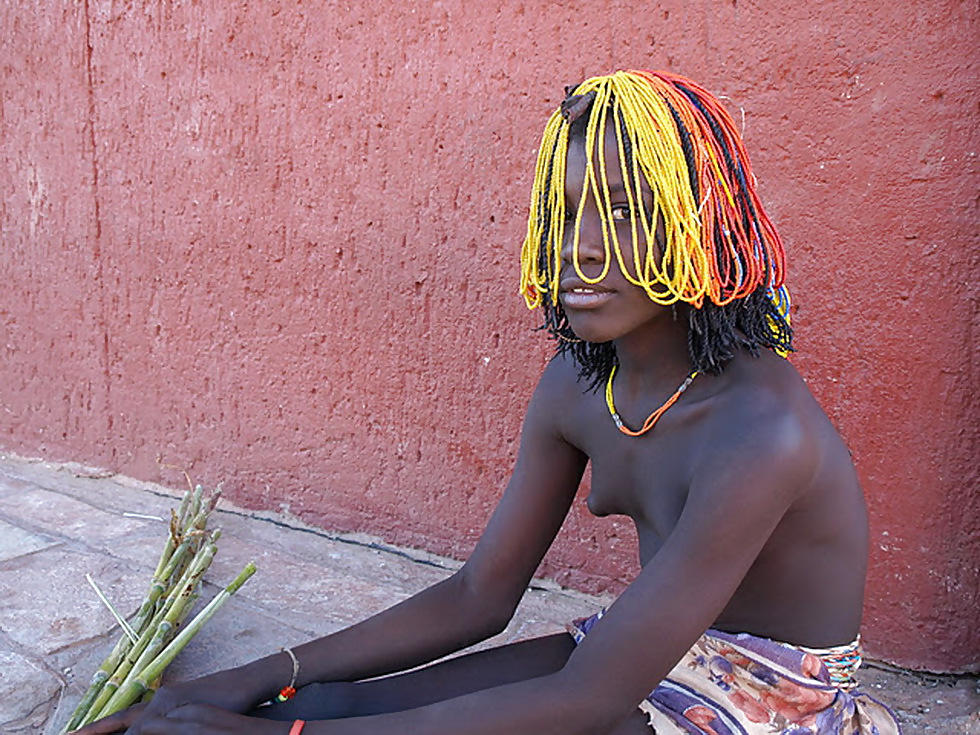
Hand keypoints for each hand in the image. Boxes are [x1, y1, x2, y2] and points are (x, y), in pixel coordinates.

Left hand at [69, 668, 264, 734]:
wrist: (247, 683)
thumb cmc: (228, 702)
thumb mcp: (195, 714)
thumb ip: (176, 720)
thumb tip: (166, 728)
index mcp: (161, 701)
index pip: (124, 720)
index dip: (99, 730)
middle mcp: (158, 699)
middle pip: (120, 722)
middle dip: (92, 733)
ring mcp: (166, 703)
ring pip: (132, 729)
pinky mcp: (175, 707)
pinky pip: (145, 729)